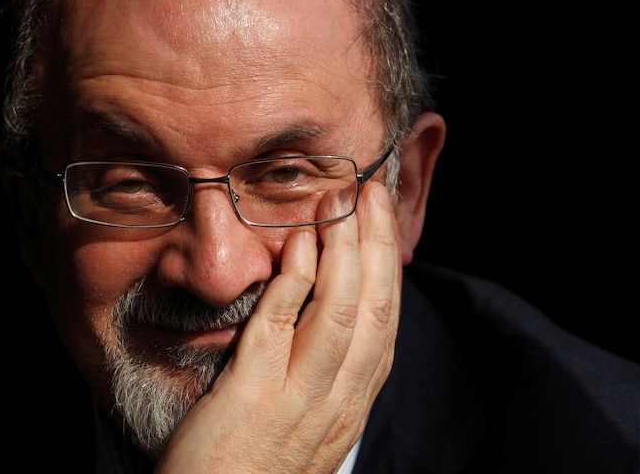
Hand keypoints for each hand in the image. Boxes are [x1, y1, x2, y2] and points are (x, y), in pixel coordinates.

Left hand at [154, 181, 400, 472]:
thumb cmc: (252, 468)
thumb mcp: (306, 424)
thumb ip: (320, 372)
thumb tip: (323, 311)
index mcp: (350, 404)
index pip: (385, 325)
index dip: (387, 268)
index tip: (382, 222)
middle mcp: (337, 402)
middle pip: (374, 311)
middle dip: (375, 246)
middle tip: (369, 193)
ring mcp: (298, 401)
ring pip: (340, 316)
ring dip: (343, 254)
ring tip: (340, 204)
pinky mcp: (253, 398)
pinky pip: (280, 330)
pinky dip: (294, 283)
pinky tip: (297, 246)